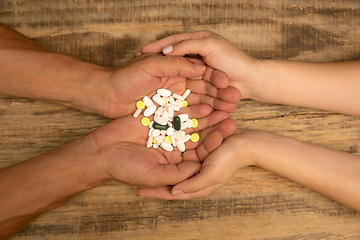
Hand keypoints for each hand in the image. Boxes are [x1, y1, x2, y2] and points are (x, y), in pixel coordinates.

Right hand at [90, 103, 236, 187]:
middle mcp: (174, 144)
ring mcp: (166, 129)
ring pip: (190, 120)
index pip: (200, 152)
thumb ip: (178, 172)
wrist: (101, 151)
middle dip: (214, 126)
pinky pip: (174, 110)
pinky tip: (202, 100)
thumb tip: (200, 168)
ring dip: (206, 113)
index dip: (213, 143)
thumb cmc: (126, 168)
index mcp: (176, 161)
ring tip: (222, 105)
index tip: (226, 135)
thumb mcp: (154, 175)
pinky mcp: (157, 117)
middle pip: (198, 134)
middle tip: (231, 117)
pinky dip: (187, 105)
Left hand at [101, 53, 240, 118]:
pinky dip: (198, 120)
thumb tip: (200, 66)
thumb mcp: (150, 64)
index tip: (230, 84)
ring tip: (229, 114)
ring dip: (213, 108)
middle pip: (202, 89)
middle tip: (236, 101)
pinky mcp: (167, 115)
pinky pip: (185, 117)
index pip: (200, 72)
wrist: (106, 95)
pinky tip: (212, 123)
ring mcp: (172, 100)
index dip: (216, 78)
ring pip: (197, 104)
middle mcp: (176, 84)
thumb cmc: (126, 77)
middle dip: (219, 95)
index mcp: (174, 69)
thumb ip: (175, 64)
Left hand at [137, 129, 252, 197]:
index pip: (171, 191)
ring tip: (141, 159)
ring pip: (171, 163)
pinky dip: (167, 149)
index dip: (154, 191)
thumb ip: (192, 185)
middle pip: (168, 177)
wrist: (245, 142)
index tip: (137, 189)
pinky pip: (178, 149)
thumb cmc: (230, 160)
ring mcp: (193, 161)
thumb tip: (173, 192)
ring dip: (158, 162)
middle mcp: (192, 174)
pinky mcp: (195, 148)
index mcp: (196, 185)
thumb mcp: (211, 176)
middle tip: (134, 174)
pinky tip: (155, 145)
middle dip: (153, 176)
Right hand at [138, 31, 257, 99]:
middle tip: (140, 65)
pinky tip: (163, 89)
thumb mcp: (208, 45)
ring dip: (164, 75)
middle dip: (157, 61)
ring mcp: (198, 69)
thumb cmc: (232, 59)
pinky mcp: (201, 83)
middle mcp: (197, 53)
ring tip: (148, 80)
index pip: (173, 41)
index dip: (157, 46)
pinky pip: (184, 82)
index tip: (141, 52)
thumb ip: (187, 46)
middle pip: (173, 57)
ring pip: (178, 71)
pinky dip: (174, 84)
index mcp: (199, 39)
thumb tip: (166, 51)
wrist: (248, 80)